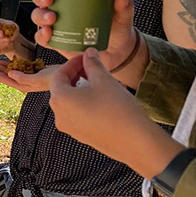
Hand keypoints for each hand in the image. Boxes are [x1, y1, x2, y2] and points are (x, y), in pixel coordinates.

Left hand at [0, 59, 57, 93]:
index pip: (2, 78)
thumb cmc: (55, 78)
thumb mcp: (39, 78)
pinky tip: (3, 62)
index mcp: (22, 85)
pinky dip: (8, 65)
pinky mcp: (31, 73)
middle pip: (3, 75)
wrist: (70, 77)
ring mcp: (27, 78)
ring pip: (8, 72)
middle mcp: (23, 82)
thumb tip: (10, 74)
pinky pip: (16, 69)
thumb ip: (24, 78)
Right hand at [30, 0, 137, 71]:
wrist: (116, 52)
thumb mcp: (122, 15)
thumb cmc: (116, 27)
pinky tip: (48, 34)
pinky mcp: (55, 41)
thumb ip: (124, 6)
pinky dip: (42, 35)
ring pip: (37, 16)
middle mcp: (59, 6)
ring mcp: (55, 24)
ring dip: (40, 15)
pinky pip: (42, 37)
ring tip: (51, 18)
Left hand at [48, 49, 182, 177]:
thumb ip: (93, 64)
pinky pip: (78, 114)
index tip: (85, 58)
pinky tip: (103, 98)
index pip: (58, 75)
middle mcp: (60, 116)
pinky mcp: (81, 136)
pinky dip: (86, 102)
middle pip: (62, 89)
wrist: (137, 143)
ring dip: (82, 89)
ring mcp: (70, 128)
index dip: (72, 63)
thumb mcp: (104, 80)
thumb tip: (88, 54)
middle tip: (92, 68)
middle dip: (76, 75)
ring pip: (71, 102)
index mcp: (60, 100)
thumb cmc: (119, 110)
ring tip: (100, 82)